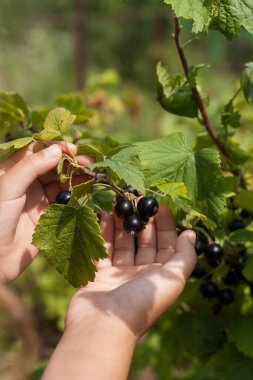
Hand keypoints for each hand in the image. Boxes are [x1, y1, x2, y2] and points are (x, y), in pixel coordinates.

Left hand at [0, 142, 91, 281]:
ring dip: (76, 177)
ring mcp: (37, 198)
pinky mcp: (47, 214)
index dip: (55, 147)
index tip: (72, 149)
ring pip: (60, 182)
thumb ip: (32, 167)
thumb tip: (57, 150)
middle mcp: (26, 182)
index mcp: (12, 170)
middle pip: (52, 165)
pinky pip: (64, 201)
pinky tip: (86, 190)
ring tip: (92, 174)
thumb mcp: (8, 187)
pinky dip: (76, 195)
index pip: (37, 151)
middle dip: (70, 162)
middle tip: (89, 162)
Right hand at [66, 205, 196, 339]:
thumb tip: (192, 234)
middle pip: (143, 242)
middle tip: (137, 200)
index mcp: (160, 276)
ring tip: (119, 204)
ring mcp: (119, 274)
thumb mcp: (173, 279)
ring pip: (122, 243)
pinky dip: (102, 233)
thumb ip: (185, 256)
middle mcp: (141, 274)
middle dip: (142, 221)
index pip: (166, 245)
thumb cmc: (142, 303)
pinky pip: (102, 249)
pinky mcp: (99, 274)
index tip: (160, 205)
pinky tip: (103, 216)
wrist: (103, 327)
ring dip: (121, 224)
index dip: (165, 226)